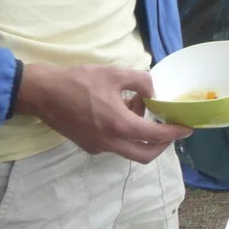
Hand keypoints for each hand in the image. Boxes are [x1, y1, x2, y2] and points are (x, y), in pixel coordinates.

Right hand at [14, 64, 191, 163]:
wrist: (41, 93)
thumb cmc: (77, 81)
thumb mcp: (115, 73)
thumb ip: (141, 81)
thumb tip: (153, 92)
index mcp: (119, 126)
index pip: (156, 136)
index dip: (175, 133)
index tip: (187, 129)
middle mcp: (110, 142)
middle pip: (145, 155)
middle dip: (162, 144)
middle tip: (169, 127)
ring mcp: (97, 147)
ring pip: (129, 148)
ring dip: (141, 134)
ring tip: (137, 105)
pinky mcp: (87, 145)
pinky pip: (115, 144)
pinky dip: (125, 132)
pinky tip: (120, 109)